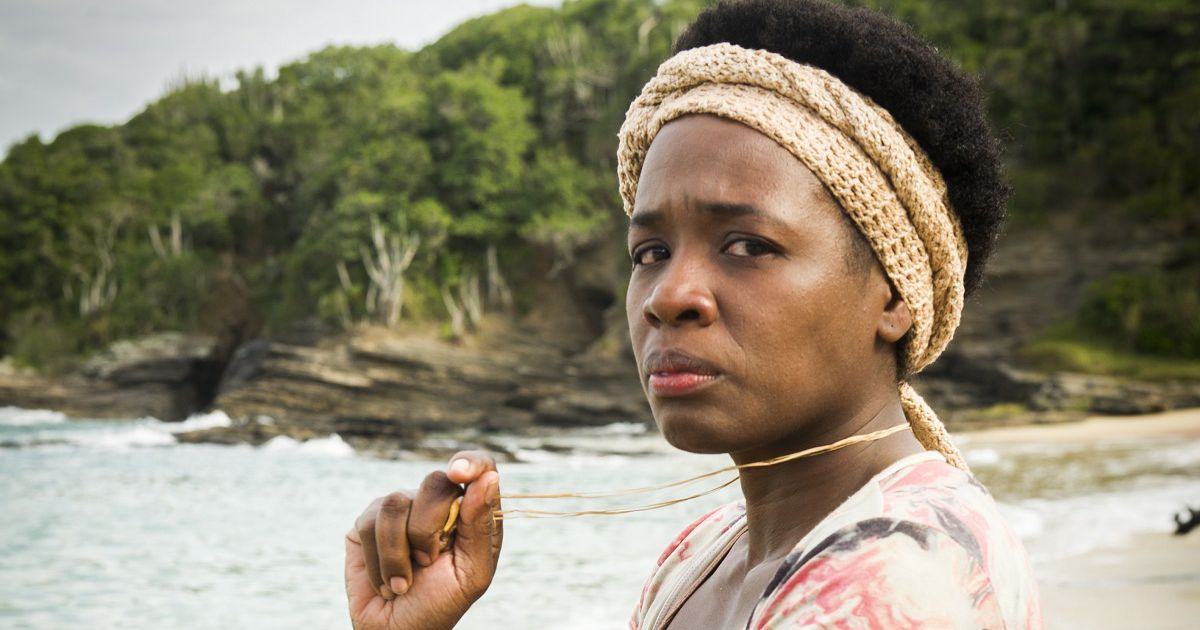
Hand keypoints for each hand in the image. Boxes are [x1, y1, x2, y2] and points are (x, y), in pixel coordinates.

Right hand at [345, 451, 502, 629]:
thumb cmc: (440, 604)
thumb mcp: (472, 573)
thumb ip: (481, 527)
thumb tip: (489, 477)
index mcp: (469, 512)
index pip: (479, 467)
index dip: (471, 462)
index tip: (460, 473)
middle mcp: (435, 503)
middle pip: (435, 482)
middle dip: (429, 530)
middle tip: (428, 563)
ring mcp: (400, 508)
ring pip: (396, 502)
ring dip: (400, 553)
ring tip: (404, 580)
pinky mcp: (367, 522)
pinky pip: (369, 522)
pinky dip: (380, 561)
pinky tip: (386, 580)